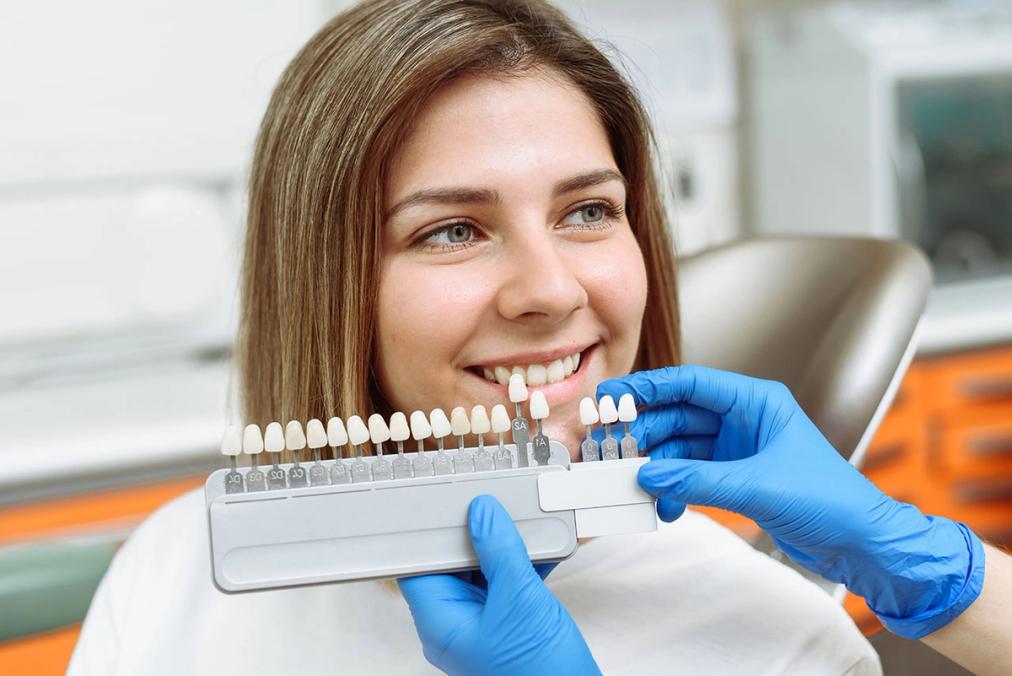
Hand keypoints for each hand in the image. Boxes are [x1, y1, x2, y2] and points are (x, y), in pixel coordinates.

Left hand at [398, 495, 598, 674]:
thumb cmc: (538, 673)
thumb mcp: (519, 599)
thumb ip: (499, 551)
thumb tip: (483, 513)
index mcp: (440, 622)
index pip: (417, 565)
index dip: (429, 532)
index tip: (445, 502)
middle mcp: (455, 624)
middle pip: (451, 564)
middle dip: (474, 533)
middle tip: (491, 504)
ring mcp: (482, 625)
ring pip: (481, 572)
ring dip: (503, 546)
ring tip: (521, 520)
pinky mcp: (508, 625)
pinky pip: (506, 584)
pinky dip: (522, 564)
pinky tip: (542, 546)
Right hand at [598, 365, 984, 638]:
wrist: (861, 545)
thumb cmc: (832, 502)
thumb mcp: (758, 486)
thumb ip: (698, 479)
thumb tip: (650, 474)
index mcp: (757, 402)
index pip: (692, 383)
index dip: (649, 388)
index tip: (614, 396)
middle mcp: (745, 421)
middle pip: (679, 415)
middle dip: (646, 432)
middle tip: (614, 446)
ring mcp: (739, 451)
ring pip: (681, 448)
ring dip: (657, 465)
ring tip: (634, 482)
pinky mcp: (737, 479)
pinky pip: (691, 475)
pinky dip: (675, 488)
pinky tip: (665, 505)